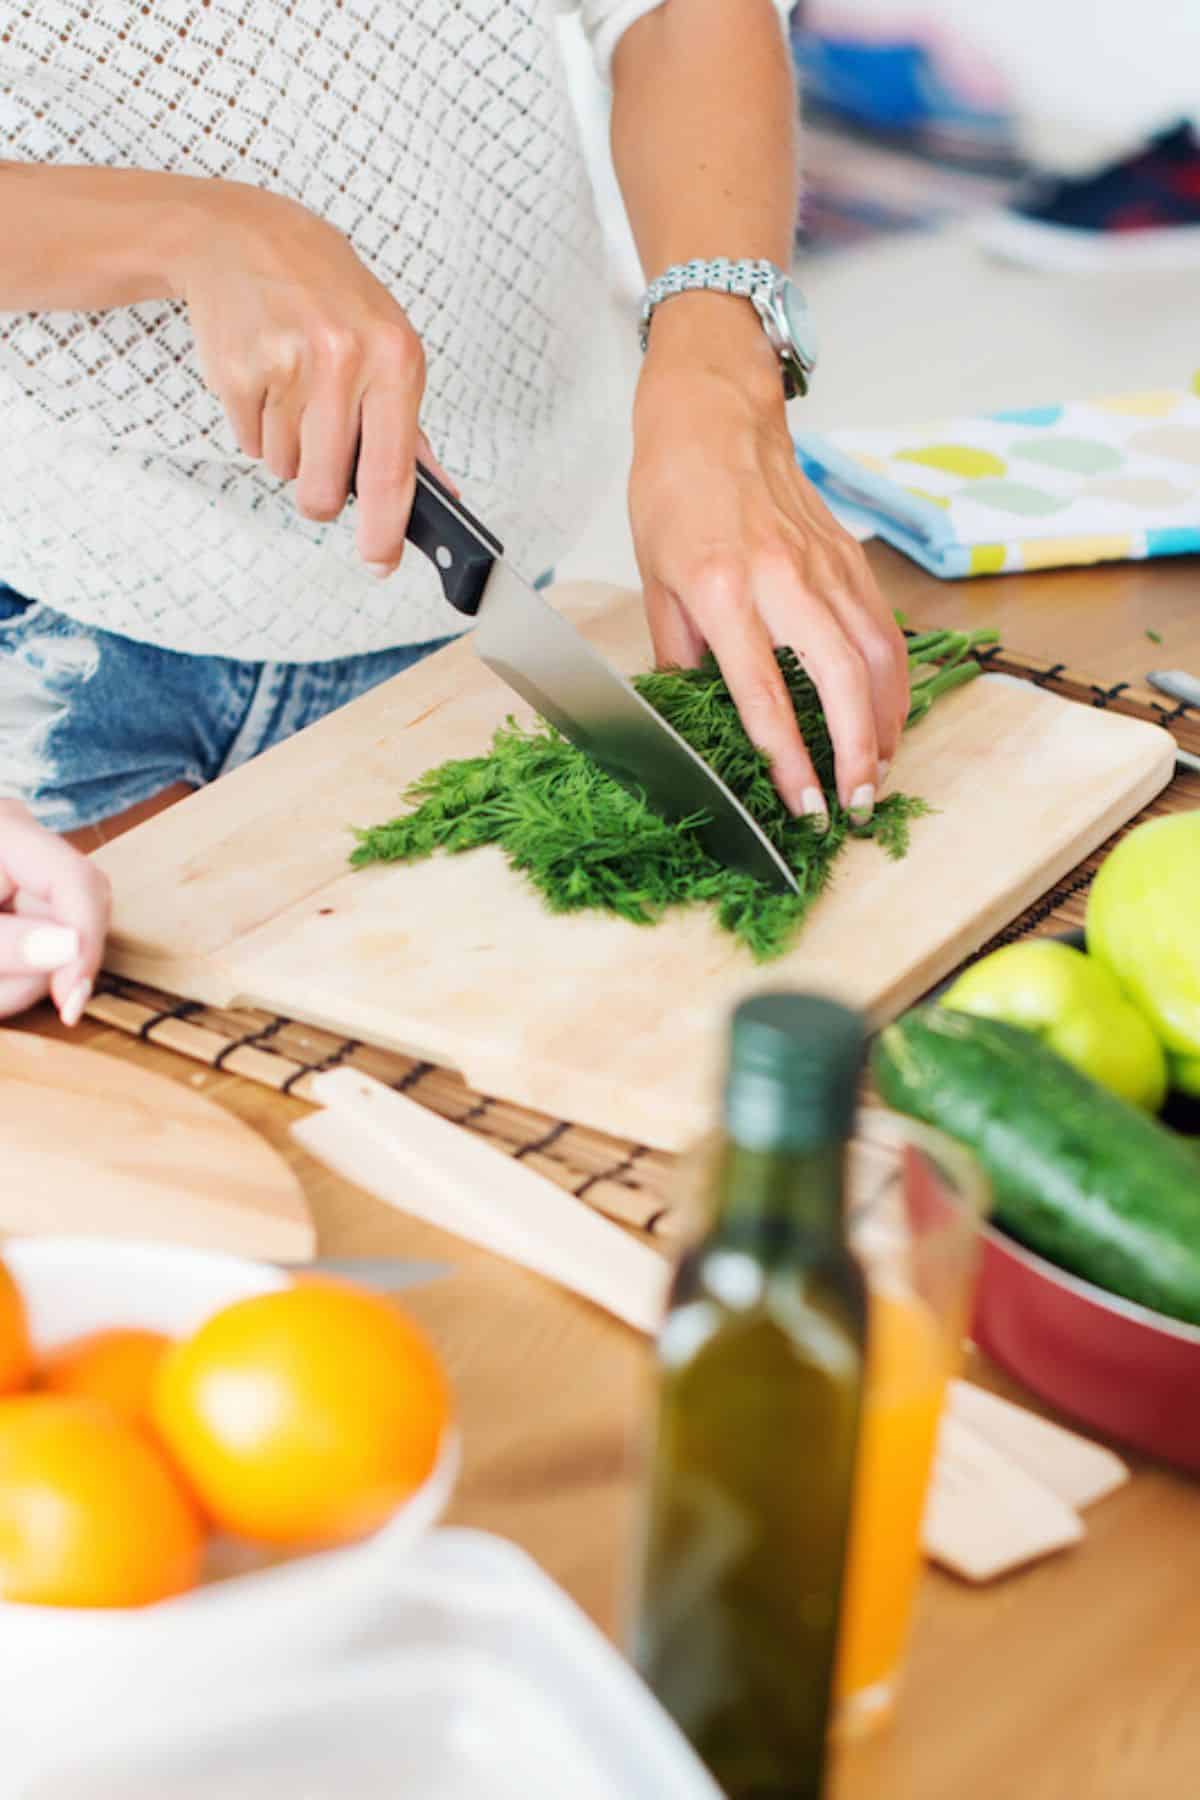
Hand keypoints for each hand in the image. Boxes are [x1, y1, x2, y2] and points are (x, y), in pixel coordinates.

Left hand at [0, 802, 110, 1025]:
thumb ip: (6, 942)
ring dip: (16, 984)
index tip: (72, 1004)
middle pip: (75, 917)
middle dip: (40, 971)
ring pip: (58, 944)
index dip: (85, 945)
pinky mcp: (15, 901)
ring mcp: (21, 872)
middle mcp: (23, 845)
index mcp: (5, 832)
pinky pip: (39, 949)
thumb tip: (73, 948)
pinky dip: (11, 977)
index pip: (80, 882)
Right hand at [173, 182, 454, 577]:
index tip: (380, 561)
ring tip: (293, 391)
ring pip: (286, 469)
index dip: (384, 531)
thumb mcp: (389, 346)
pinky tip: (265, 379)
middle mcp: (344, 361)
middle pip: (326, 490)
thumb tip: (440, 494)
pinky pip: (248, 443)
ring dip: (288, 450)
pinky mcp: (237, 371)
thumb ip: (410, 428)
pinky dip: (256, 427)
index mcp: (395, 359)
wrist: (246, 236)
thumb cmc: (329, 297)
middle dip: (321, 495)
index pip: (392, 473)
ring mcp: (287, 365)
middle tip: (321, 459)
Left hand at [629, 295, 908, 823]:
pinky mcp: (848, 558)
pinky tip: (888, 717)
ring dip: (883, 724)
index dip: (789, 759)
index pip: (763, 693)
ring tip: (877, 774)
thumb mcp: (655, 581)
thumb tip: (695, 717)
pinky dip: (894, 681)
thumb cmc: (674, 494)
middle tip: (857, 805)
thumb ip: (679, 655)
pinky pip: (883, 629)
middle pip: (838, 680)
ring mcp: (824, 566)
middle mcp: (782, 579)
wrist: (715, 414)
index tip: (804, 806)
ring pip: (875, 656)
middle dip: (854, 752)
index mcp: (722, 590)